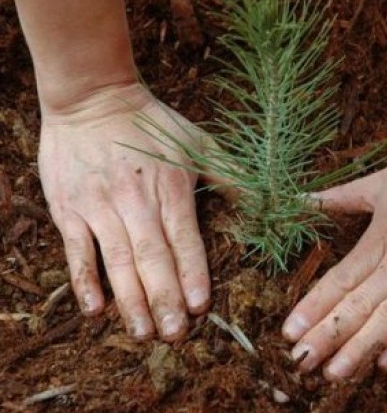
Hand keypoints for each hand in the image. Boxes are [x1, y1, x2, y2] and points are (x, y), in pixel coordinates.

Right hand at [39, 82, 213, 340]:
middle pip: (152, 257)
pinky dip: (85, 280)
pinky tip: (96, 310)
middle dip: (164, 299)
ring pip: (117, 261)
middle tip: (175, 335)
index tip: (200, 307)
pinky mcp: (70, 208)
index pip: (185, 238)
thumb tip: (269, 198)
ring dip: (131, 300)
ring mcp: (100, 206)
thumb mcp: (198, 142)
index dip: (192, 274)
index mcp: (170, 187)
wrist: (92, 98)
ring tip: (143, 333)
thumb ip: (231, 174)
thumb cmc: (152, 123)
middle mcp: (135, 200)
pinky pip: (77, 250)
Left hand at [282, 135, 386, 377]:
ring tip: (334, 373)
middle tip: (300, 362)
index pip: (339, 280)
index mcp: (381, 238)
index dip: (313, 307)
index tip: (288, 331)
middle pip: (358, 306)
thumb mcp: (385, 181)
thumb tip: (302, 200)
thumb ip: (342, 196)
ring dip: (360, 348)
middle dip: (327, 336)